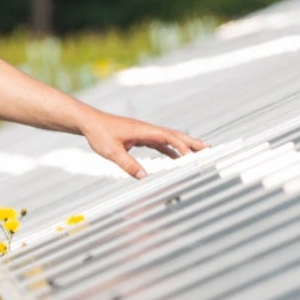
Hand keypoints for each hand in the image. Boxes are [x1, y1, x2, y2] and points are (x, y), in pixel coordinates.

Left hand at [78, 109, 204, 178]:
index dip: (181, 147)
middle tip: (209, 150)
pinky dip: (171, 150)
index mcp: (143, 130)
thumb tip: (144, 177)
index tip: (191, 157)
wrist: (90, 122)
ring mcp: (145, 132)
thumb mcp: (112, 152)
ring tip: (199, 153)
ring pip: (170, 138)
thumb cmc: (100, 134)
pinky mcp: (141, 136)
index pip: (168, 137)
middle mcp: (148, 129)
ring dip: (185, 145)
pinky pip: (161, 143)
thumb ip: (128, 165)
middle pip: (175, 135)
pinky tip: (177, 158)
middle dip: (192, 143)